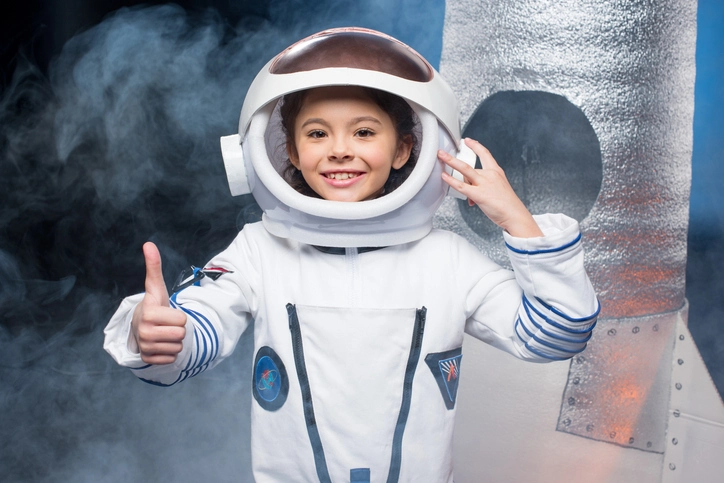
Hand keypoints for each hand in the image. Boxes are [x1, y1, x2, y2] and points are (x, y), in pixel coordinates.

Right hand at [131, 242, 186, 363]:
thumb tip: (148, 244)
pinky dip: (170, 353)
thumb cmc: (154, 305)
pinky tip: (162, 344)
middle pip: (181, 334)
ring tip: (164, 333)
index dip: (179, 316)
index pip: (183, 319)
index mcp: (148, 313)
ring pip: (178, 347)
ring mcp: (145, 348)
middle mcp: (144, 332)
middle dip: (178, 328)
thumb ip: (154, 267)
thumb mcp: (156, 287)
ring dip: (175, 341)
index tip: (167, 313)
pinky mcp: (149, 360)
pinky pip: (172, 358)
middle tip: (167, 324)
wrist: (140, 325)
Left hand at [439, 138, 543, 237]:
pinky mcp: (479, 195)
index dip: (475, 146)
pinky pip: (462, 186)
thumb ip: (482, 187)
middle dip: (453, 158)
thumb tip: (470, 194)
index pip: (485, 154)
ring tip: (440, 158)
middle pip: (469, 165)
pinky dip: (451, 180)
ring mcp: (484, 184)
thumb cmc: (507, 205)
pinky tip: (444, 176)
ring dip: (450, 162)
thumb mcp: (497, 189)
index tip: (468, 141)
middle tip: (442, 153)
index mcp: (496, 172)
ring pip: (464, 170)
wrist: (515, 215)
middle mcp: (490, 175)